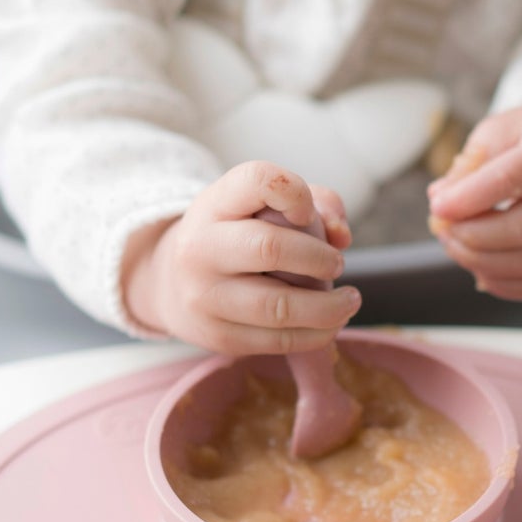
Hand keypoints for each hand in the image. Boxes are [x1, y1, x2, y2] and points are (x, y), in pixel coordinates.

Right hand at [121, 161, 360, 354]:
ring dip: (328, 307)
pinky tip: (332, 324)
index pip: (257, 181)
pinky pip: (279, 341)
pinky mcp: (219, 337)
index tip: (308, 213)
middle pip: (270, 248)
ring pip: (279, 306)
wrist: (172, 285)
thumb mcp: (260, 207)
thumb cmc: (236, 238)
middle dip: (319, 258)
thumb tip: (342, 236)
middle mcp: (201, 249)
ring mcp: (206, 297)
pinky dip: (317, 334)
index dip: (296, 192)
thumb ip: (315, 204)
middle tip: (337, 263)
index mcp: (214, 205)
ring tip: (350, 301)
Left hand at [426, 89, 521, 300]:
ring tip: (451, 242)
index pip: (510, 180)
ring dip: (476, 260)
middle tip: (440, 226)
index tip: (436, 206)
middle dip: (469, 235)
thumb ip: (467, 164)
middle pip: (520, 230)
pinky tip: (474, 262)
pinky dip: (495, 281)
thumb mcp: (497, 131)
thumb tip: (439, 198)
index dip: (467, 198)